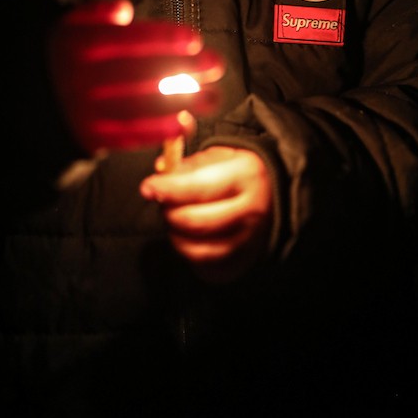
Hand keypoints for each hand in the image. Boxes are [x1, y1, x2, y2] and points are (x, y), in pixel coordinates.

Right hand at [46, 0, 223, 154]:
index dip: (161, 39)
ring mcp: (81, 109)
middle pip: (137, 72)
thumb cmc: (67, 54)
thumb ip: (98, 15)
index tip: (195, 40)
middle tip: (216, 65)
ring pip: (135, 106)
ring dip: (178, 103)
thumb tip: (124, 11)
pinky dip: (155, 132)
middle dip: (181, 69)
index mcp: (76, 43)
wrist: (29, 96)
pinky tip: (184, 124)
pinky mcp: (87, 136)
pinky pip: (124, 136)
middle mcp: (78, 77)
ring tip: (212, 98)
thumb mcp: (71, 25)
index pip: (124, 40)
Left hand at [139, 145, 272, 282]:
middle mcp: (251, 208)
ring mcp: (247, 237)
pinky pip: (202, 261)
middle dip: (168, 211)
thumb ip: (187, 162)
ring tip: (172, 214)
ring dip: (174, 231)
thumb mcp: (217, 156)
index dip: (168, 188)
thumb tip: (161, 168)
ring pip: (195, 245)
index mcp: (246, 174)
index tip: (148, 187)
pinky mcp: (241, 257)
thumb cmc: (235, 173)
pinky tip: (181, 232)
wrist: (269, 197)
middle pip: (194, 219)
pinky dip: (183, 247)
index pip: (199, 186)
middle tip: (160, 201)